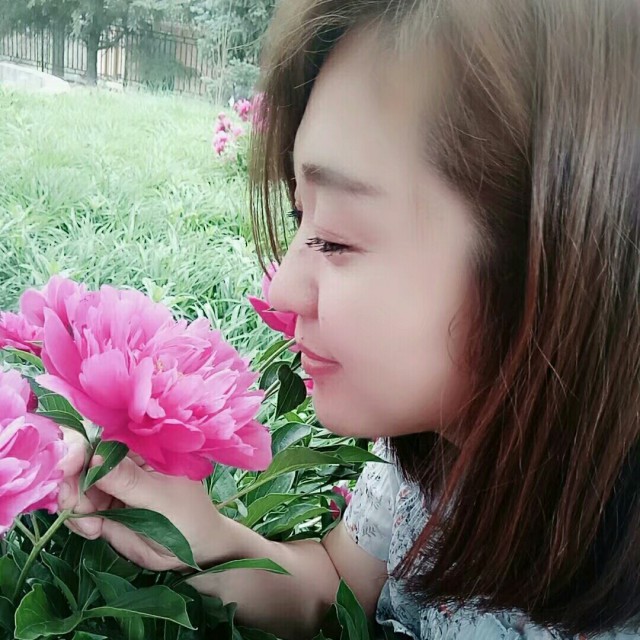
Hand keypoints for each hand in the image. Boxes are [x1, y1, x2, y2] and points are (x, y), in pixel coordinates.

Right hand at [57, 428, 222, 572]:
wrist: (194, 550)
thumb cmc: (188, 516)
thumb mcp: (160, 498)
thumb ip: (128, 480)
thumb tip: (95, 457)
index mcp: (141, 448)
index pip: (103, 436)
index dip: (79, 447)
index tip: (68, 467)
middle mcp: (122, 462)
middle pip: (81, 461)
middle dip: (71, 483)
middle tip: (77, 508)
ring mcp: (110, 485)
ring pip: (74, 486)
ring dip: (74, 505)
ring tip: (93, 526)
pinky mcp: (102, 508)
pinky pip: (77, 509)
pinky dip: (77, 520)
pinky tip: (94, 530)